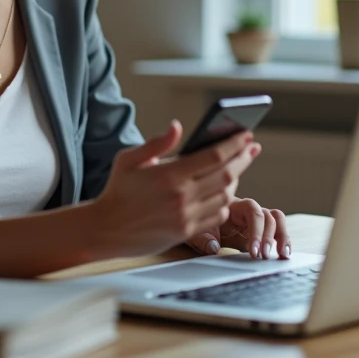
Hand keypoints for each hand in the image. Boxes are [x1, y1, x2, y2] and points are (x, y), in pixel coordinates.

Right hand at [90, 120, 261, 258]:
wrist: (106, 230)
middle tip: (252, 147)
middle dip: (244, 158)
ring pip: (226, 195)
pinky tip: (223, 192)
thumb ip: (157, 142)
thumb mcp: (129, 160)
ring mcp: (186, 216)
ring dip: (236, 179)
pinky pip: (217, 215)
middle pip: (227, 174)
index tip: (246, 134)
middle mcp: (181, 196)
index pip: (214, 156)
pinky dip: (225, 201)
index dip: (234, 144)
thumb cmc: (117, 191)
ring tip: (238, 166)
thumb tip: (178, 125)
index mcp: (169, 174)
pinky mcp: (187, 232)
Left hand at [188, 198, 291, 259]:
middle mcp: (248, 211)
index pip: (252, 211)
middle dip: (269, 237)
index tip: (254, 251)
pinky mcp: (260, 231)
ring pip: (277, 220)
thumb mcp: (194, 232)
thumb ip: (202, 239)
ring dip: (282, 237)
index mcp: (233, 206)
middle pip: (268, 216)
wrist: (198, 224)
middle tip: (265, 256)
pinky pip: (276, 230)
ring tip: (283, 256)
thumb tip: (213, 247)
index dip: (256, 230)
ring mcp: (256, 220)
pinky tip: (283, 254)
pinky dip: (282, 240)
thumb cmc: (198, 225)